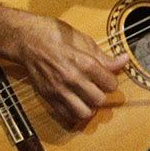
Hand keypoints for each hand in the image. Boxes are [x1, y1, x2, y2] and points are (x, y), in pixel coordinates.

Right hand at [3, 10, 125, 130]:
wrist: (26, 40)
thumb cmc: (53, 34)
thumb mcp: (82, 40)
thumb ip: (103, 56)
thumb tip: (123, 61)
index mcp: (84, 63)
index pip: (110, 84)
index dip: (110, 80)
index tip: (105, 77)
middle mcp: (72, 79)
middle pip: (99, 100)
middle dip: (101, 94)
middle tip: (96, 87)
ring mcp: (59, 90)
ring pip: (84, 112)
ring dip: (88, 107)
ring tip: (87, 99)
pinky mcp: (48, 96)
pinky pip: (66, 115)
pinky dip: (73, 113)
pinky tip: (74, 103)